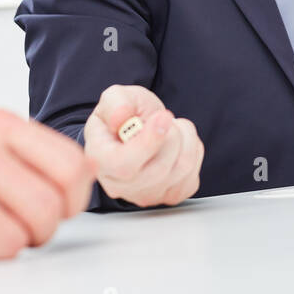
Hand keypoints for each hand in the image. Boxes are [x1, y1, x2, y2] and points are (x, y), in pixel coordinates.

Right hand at [84, 84, 203, 207]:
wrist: (138, 129)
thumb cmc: (125, 116)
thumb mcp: (115, 97)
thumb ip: (116, 103)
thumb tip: (123, 118)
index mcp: (100, 161)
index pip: (124, 164)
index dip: (148, 142)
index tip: (162, 116)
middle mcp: (120, 185)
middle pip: (160, 169)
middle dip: (171, 135)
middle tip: (163, 117)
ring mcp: (146, 195)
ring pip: (182, 168)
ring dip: (185, 137)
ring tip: (171, 127)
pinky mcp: (171, 195)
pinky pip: (193, 174)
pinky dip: (193, 150)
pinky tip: (177, 144)